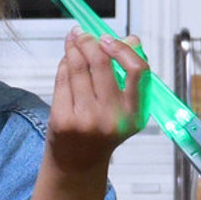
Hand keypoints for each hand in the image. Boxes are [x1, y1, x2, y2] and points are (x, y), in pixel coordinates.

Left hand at [46, 27, 149, 175]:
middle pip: (101, 63)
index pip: (138, 70)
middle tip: (83, 34)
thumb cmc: (101, 133)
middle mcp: (111, 116)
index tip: (108, 39)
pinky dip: (64, 65)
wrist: (77, 165)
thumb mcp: (123, 110)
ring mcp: (85, 118)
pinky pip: (62, 80)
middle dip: (89, 42)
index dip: (122, 49)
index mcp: (133, 113)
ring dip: (73, 48)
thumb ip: (128, 76)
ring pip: (78, 68)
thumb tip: (131, 38)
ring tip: (73, 41)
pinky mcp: (62, 118)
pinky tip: (66, 61)